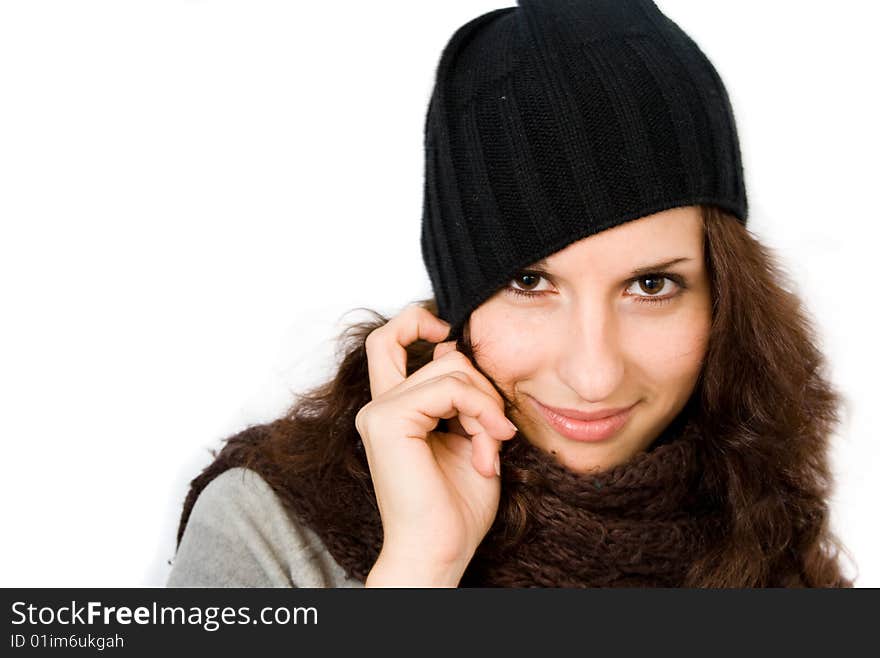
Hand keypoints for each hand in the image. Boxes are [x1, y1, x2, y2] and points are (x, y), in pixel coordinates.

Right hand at [355, 304, 517, 585]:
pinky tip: (489, 447)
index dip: (417, 322)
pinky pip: (451, 388)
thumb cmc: (454, 506)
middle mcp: (378, 406)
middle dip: (467, 366)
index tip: (451, 336)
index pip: (389, 341)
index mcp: (391, 409)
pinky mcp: (389, 421)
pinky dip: (481, 412)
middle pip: (402, 335)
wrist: (439, 550)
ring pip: (449, 366)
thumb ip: (461, 397)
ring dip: (485, 404)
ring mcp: (379, 412)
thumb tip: (457, 350)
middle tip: (493, 420)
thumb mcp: (468, 436)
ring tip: (491, 446)